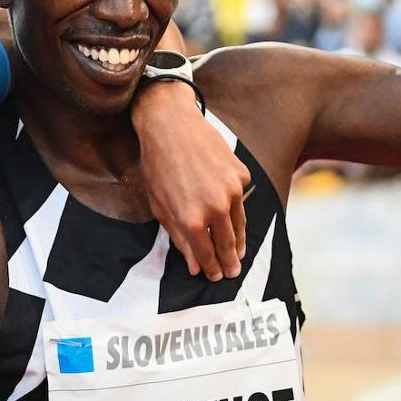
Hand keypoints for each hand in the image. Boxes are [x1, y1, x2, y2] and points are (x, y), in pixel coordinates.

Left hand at [132, 79, 250, 280]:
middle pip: (228, 245)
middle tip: (234, 272)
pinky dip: (237, 206)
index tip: (215, 276)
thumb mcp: (159, 205)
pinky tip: (232, 211)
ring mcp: (233, 190)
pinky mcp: (241, 174)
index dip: (211, 268)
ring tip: (239, 252)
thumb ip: (178, 237)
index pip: (206, 255)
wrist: (171, 124)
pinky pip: (242, 198)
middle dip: (230, 262)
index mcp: (192, 219)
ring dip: (239, 241)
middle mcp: (216, 207)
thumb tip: (193, 265)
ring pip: (240, 224)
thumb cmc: (158, 164)